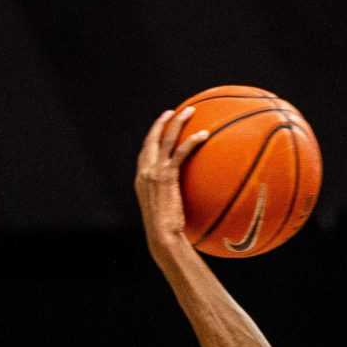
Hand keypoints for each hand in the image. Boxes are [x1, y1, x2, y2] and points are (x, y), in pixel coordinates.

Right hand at [135, 107, 210, 245]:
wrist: (161, 236)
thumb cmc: (165, 230)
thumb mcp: (163, 209)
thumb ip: (168, 196)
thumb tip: (181, 196)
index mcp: (141, 179)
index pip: (145, 152)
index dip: (152, 136)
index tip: (161, 126)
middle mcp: (144, 172)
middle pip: (152, 139)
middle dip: (162, 122)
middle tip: (172, 112)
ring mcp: (154, 173)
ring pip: (166, 139)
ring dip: (178, 122)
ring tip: (190, 111)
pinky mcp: (166, 177)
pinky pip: (181, 152)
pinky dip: (192, 141)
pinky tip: (204, 134)